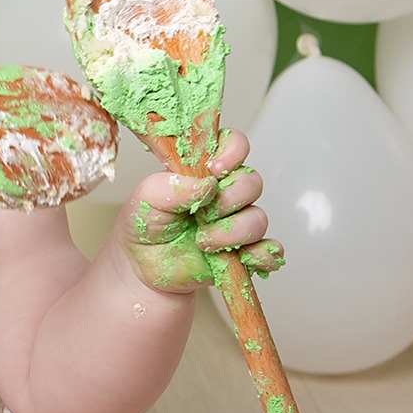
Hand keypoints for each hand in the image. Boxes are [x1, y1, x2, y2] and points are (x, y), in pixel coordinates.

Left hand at [120, 128, 284, 292]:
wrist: (143, 268)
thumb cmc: (146, 226)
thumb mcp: (145, 200)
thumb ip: (171, 186)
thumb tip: (205, 183)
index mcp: (205, 172)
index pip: (233, 145)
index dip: (233, 151)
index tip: (215, 168)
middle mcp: (226, 194)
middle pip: (252, 182)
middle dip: (229, 198)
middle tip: (201, 213)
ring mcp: (237, 223)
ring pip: (259, 218)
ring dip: (233, 232)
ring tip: (203, 242)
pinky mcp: (244, 253)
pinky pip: (269, 252)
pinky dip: (261, 256)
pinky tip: (240, 258)